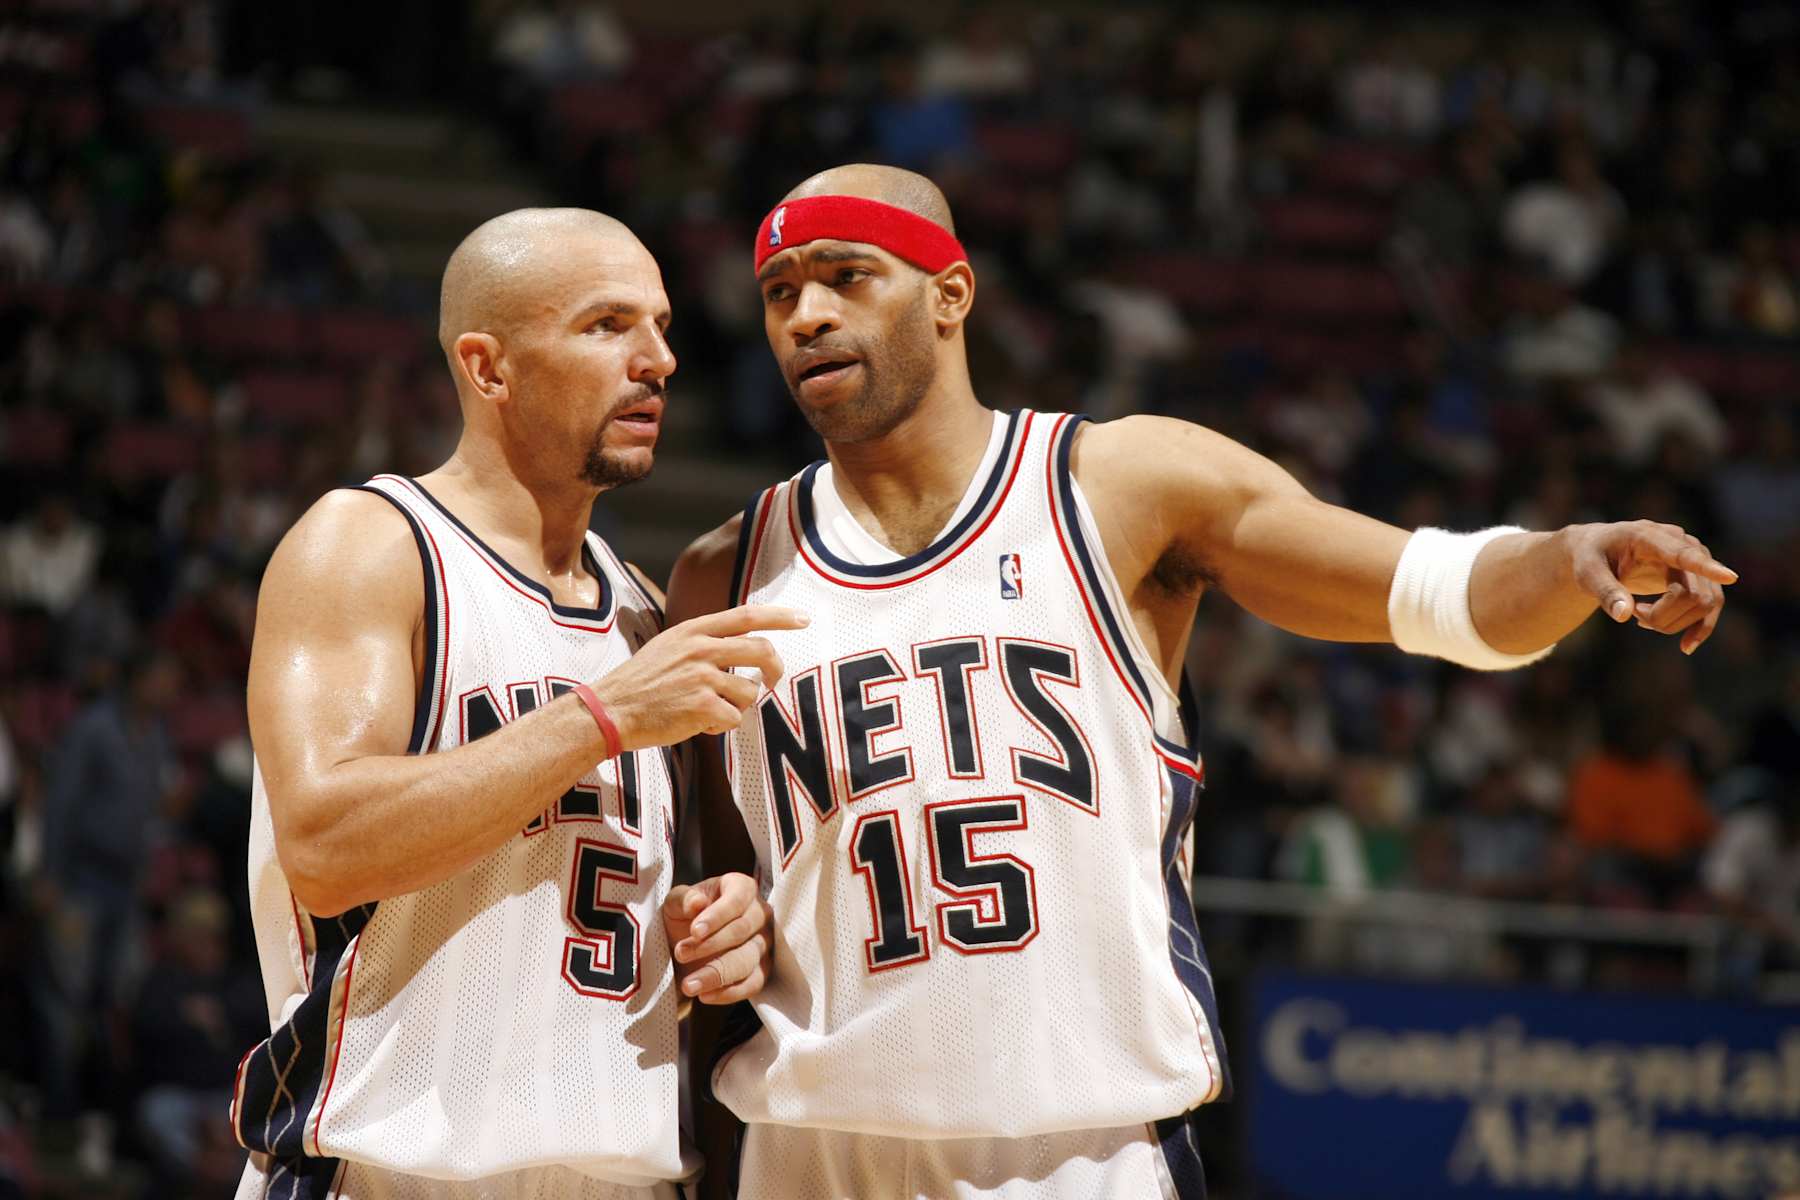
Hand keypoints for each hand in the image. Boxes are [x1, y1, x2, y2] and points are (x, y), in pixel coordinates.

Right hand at [590, 605, 807, 749]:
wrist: (611, 709)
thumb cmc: (641, 681)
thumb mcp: (670, 645)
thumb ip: (703, 641)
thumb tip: (742, 643)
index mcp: (694, 631)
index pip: (746, 616)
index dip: (780, 616)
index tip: (803, 619)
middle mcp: (701, 649)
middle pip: (761, 650)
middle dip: (775, 668)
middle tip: (772, 681)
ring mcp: (703, 677)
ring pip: (750, 692)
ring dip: (737, 706)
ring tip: (709, 710)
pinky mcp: (702, 706)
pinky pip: (735, 718)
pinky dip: (722, 727)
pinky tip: (699, 725)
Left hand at [664, 873, 771, 1004]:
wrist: (684, 945)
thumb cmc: (684, 916)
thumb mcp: (676, 903)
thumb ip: (684, 899)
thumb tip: (697, 903)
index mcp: (741, 888)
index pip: (738, 898)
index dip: (717, 915)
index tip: (694, 931)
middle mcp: (759, 914)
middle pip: (742, 930)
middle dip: (710, 945)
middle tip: (680, 954)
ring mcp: (764, 943)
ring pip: (747, 959)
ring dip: (716, 973)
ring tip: (688, 984)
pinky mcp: (762, 970)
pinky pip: (753, 984)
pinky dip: (729, 993)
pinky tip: (705, 995)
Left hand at [1564, 521, 1736, 654]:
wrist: (1601, 551)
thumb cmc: (1591, 559)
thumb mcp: (1587, 573)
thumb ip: (1604, 591)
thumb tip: (1623, 615)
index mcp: (1650, 536)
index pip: (1683, 554)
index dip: (1705, 567)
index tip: (1730, 577)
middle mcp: (1682, 543)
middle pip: (1693, 594)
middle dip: (1663, 617)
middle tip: (1632, 615)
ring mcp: (1696, 558)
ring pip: (1705, 604)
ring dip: (1674, 623)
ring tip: (1641, 617)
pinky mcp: (1700, 575)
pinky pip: (1711, 607)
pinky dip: (1698, 628)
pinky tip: (1685, 646)